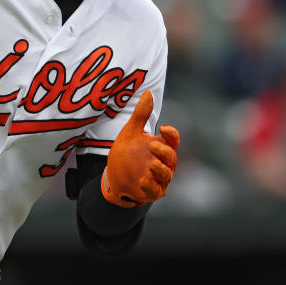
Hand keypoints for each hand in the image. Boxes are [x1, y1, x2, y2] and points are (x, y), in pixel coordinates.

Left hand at [101, 90, 179, 206]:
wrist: (112, 176)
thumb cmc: (126, 153)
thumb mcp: (130, 132)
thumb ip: (140, 114)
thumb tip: (148, 92)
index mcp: (160, 146)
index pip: (173, 139)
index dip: (172, 133)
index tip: (162, 127)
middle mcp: (163, 162)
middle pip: (172, 157)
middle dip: (164, 152)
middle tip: (152, 146)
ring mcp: (158, 178)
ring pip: (167, 175)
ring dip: (160, 170)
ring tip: (150, 164)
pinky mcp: (151, 192)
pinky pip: (155, 191)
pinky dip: (150, 186)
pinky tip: (142, 180)